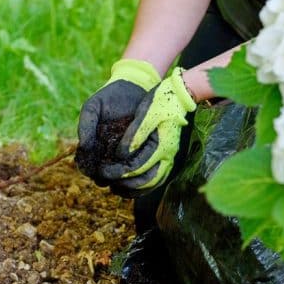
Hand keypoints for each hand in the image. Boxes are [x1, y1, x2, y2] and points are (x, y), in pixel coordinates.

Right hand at [75, 59, 160, 183]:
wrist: (133, 88)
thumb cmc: (108, 98)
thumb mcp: (92, 108)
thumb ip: (85, 126)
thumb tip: (82, 148)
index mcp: (94, 149)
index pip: (87, 167)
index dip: (88, 169)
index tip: (90, 167)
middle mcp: (109, 156)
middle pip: (104, 176)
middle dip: (105, 176)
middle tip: (107, 172)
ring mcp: (126, 157)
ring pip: (122, 177)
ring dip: (121, 178)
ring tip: (122, 171)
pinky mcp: (143, 153)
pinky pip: (140, 169)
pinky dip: (138, 172)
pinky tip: (136, 167)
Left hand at [100, 67, 196, 192]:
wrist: (180, 94)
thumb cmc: (161, 101)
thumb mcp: (147, 113)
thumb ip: (135, 134)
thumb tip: (122, 154)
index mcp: (162, 146)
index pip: (138, 167)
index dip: (120, 171)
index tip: (104, 171)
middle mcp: (168, 156)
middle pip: (145, 180)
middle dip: (125, 184)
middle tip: (107, 182)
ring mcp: (170, 158)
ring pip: (152, 183)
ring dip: (134, 189)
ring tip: (115, 189)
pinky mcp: (168, 156)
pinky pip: (157, 178)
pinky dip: (143, 186)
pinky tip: (129, 185)